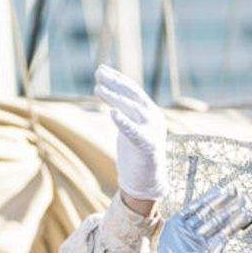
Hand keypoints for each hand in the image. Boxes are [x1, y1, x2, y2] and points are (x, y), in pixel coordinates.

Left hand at [94, 64, 166, 203]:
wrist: (146, 183)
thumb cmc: (135, 155)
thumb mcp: (129, 128)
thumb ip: (125, 114)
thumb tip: (111, 100)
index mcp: (150, 112)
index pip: (132, 90)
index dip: (117, 78)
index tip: (101, 70)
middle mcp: (154, 117)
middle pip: (132, 95)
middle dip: (115, 82)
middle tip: (98, 72)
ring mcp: (152, 131)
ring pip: (132, 108)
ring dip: (114, 97)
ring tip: (98, 88)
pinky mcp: (148, 146)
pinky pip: (134, 132)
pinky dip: (124, 122)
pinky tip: (112, 113)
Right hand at [153, 183, 251, 252]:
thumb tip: (225, 240)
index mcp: (207, 248)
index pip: (225, 232)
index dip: (236, 222)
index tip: (247, 212)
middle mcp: (199, 238)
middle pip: (218, 219)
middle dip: (230, 208)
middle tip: (243, 197)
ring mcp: (188, 229)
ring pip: (207, 212)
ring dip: (220, 201)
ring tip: (232, 191)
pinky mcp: (176, 224)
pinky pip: (192, 209)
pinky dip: (203, 200)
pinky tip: (215, 192)